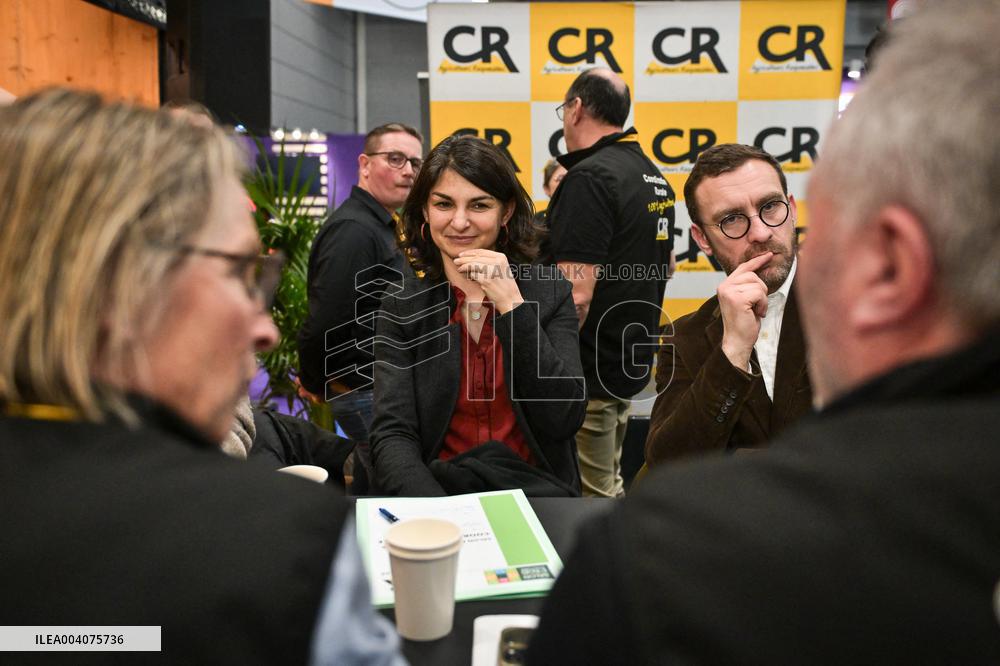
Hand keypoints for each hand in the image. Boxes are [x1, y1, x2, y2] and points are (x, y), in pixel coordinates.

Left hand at [453, 249, 523, 313]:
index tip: (461, 254)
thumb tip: (471, 258)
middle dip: (464, 259)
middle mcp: (497, 261)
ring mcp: (492, 270)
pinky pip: (473, 275)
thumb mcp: (501, 268)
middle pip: (476, 258)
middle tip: (456, 261)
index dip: (470, 253)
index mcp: (501, 257)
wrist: (510, 298)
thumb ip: (490, 261)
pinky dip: (470, 276)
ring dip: (464, 267)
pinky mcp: (486, 280)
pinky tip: (467, 276)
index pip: (482, 252)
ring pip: (472, 265)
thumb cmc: (504, 285)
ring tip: (459, 269)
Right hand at [717, 252, 771, 370]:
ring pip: (758, 284)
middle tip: (756, 306)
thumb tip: (760, 271)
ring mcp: (729, 292)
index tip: (768, 256)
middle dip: (761, 291)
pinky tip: (756, 313)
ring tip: (755, 310)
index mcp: (724, 286)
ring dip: (762, 299)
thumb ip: (746, 286)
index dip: (757, 262)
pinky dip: (762, 304)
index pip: (743, 268)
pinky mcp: (737, 299)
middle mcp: (724, 286)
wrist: (737, 341)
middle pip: (753, 276)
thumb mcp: (744, 300)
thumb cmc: (743, 323)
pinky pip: (759, 293)